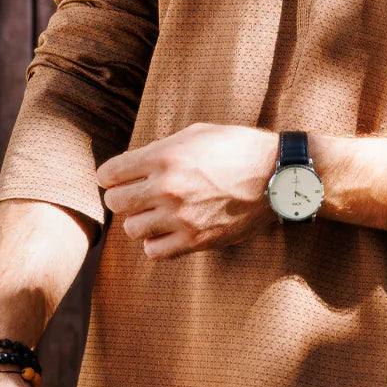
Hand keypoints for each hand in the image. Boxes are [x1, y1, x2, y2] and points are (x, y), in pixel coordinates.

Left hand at [95, 121, 280, 258]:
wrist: (277, 175)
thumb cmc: (237, 147)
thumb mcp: (196, 133)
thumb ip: (160, 148)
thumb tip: (131, 165)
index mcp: (164, 156)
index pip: (109, 174)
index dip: (111, 176)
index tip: (119, 177)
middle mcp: (167, 188)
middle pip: (116, 203)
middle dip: (122, 198)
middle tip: (136, 194)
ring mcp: (181, 217)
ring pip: (132, 229)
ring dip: (140, 221)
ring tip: (156, 212)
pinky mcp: (196, 240)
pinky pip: (154, 252)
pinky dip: (155, 242)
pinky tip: (167, 230)